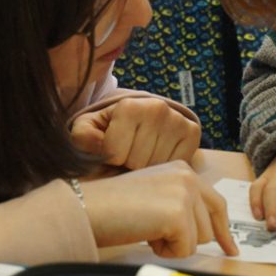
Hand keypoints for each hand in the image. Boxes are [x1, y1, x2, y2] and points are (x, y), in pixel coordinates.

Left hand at [70, 97, 200, 168]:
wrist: (139, 120)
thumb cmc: (109, 129)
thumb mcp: (87, 129)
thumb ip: (82, 136)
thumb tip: (96, 144)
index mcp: (129, 106)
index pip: (116, 154)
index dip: (111, 160)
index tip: (112, 153)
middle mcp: (157, 109)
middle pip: (138, 163)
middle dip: (129, 166)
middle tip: (128, 158)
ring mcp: (177, 120)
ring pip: (158, 167)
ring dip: (147, 170)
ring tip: (142, 157)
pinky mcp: (192, 133)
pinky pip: (178, 166)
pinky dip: (166, 168)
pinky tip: (158, 158)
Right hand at [81, 160, 238, 257]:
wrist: (89, 208)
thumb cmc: (113, 207)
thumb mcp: (154, 197)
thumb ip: (180, 205)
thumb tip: (206, 234)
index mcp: (182, 170)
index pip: (215, 203)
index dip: (223, 231)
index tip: (232, 250)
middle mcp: (188, 177)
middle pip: (209, 227)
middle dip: (184, 239)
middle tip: (152, 230)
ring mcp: (185, 193)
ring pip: (198, 240)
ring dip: (173, 244)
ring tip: (145, 228)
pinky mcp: (178, 214)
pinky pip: (184, 250)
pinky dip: (164, 251)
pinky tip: (144, 235)